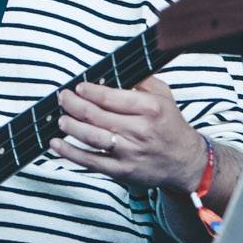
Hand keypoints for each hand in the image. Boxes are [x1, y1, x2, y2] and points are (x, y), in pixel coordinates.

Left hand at [50, 77, 207, 191]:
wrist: (185, 162)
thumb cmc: (170, 126)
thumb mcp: (163, 96)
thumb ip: (140, 80)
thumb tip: (113, 70)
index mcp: (150, 108)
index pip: (111, 97)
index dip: (90, 91)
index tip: (78, 87)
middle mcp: (140, 130)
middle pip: (96, 115)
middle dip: (73, 104)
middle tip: (63, 98)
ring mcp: (129, 152)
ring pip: (91, 137)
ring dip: (70, 126)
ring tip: (60, 119)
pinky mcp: (122, 171)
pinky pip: (90, 161)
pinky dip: (70, 152)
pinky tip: (56, 144)